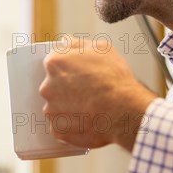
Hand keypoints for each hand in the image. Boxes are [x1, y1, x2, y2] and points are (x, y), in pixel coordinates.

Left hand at [39, 35, 156, 150]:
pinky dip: (72, 125)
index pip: (54, 62)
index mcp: (56, 63)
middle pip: (53, 85)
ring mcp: (52, 110)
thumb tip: (66, 42)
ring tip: (90, 107)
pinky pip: (61, 126)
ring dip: (69, 107)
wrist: (124, 110)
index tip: (79, 73)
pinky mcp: (58, 130)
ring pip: (57, 107)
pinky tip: (88, 120)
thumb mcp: (101, 48)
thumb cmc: (115, 79)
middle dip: (67, 88)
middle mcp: (48, 86)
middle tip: (87, 91)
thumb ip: (77, 43)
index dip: (69, 67)